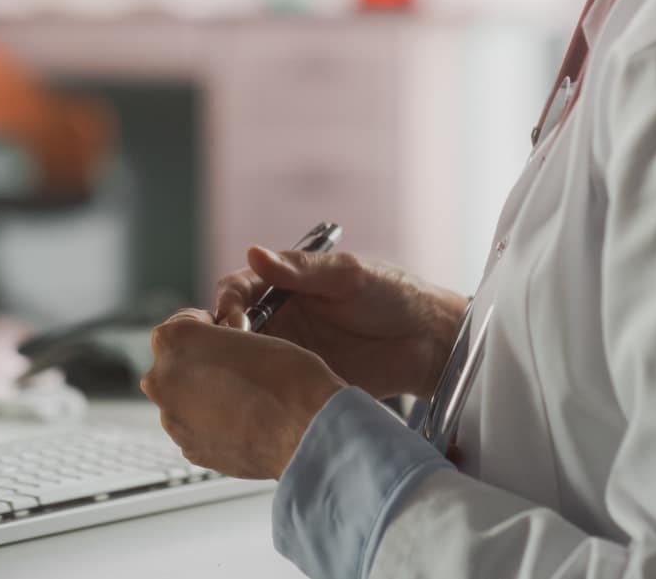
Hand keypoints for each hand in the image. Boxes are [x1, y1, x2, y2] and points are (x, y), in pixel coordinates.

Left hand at [140, 309, 344, 479]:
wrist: (306, 431)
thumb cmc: (287, 377)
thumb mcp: (246, 334)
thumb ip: (212, 341)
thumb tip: (205, 355)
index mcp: (173, 340)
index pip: (181, 323)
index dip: (208, 328)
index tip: (226, 337)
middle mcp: (162, 379)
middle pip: (176, 363)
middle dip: (200, 364)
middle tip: (237, 371)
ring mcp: (173, 419)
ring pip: (183, 399)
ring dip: (205, 396)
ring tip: (244, 400)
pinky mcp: (189, 450)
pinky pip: (195, 429)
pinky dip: (213, 425)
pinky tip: (243, 423)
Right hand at [211, 246, 466, 399]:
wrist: (431, 342)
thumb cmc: (394, 295)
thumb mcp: (347, 275)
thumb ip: (301, 270)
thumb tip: (254, 253)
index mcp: (284, 286)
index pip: (237, 290)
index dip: (227, 303)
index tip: (231, 319)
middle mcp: (280, 319)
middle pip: (232, 330)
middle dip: (223, 341)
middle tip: (232, 355)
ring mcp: (290, 354)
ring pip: (245, 362)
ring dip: (236, 371)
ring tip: (237, 383)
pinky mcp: (302, 385)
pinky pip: (271, 391)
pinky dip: (258, 397)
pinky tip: (256, 403)